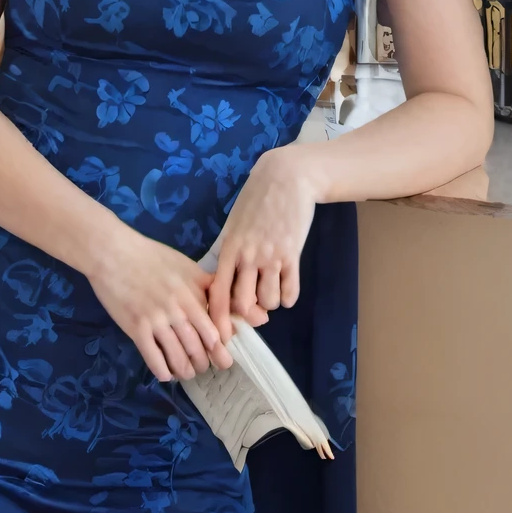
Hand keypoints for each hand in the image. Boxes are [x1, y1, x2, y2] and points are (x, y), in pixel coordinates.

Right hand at [86, 225, 234, 383]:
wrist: (113, 253)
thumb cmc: (151, 256)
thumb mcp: (186, 265)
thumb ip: (208, 286)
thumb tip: (228, 307)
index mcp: (192, 294)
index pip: (214, 331)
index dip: (220, 349)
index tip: (221, 357)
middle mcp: (177, 310)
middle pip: (198, 348)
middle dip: (204, 363)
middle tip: (203, 366)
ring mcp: (156, 320)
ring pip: (177, 358)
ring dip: (185, 371)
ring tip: (186, 372)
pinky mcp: (136, 328)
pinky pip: (153, 358)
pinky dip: (163, 371)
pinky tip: (165, 374)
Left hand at [209, 146, 319, 335]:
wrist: (287, 178)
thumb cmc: (257, 200)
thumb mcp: (235, 224)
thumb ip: (230, 251)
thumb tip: (222, 278)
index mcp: (229, 249)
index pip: (218, 292)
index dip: (218, 318)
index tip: (222, 334)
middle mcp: (248, 257)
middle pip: (243, 304)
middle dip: (249, 315)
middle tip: (254, 313)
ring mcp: (271, 257)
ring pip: (269, 302)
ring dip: (271, 303)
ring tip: (271, 290)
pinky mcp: (293, 254)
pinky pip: (291, 292)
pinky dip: (289, 297)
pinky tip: (287, 288)